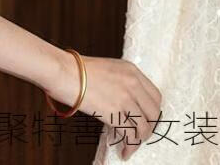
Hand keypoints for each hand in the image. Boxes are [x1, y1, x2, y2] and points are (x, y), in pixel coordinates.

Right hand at [46, 50, 162, 159]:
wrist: (63, 71)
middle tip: (139, 134)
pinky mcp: (115, 113)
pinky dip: (129, 147)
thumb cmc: (76, 69)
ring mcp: (125, 98)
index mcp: (131, 71)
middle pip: (154, 113)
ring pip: (144, 128)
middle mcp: (133, 84)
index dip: (152, 112)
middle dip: (149, 127)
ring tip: (130, 145)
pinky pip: (130, 136)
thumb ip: (121, 81)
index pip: (156, 96)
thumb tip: (125, 102)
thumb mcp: (107, 68)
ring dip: (139, 140)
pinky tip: (124, 151)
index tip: (146, 120)